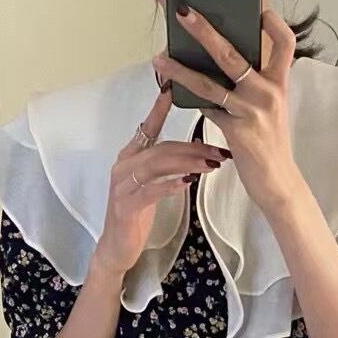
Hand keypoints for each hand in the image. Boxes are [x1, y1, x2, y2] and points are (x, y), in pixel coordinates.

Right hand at [91, 86, 229, 279]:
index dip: (160, 108)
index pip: (148, 127)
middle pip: (161, 148)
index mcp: (130, 157)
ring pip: (157, 165)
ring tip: (211, 164)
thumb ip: (166, 167)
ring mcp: (122, 185)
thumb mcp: (152, 186)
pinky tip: (187, 182)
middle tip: (219, 150)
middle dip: (193, 147)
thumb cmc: (137, 216)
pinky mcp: (125, 206)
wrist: (117, 248)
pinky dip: (169, 185)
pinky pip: (150, 191)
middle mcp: (123, 165)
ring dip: (186, 163)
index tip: (175, 89)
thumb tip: (195, 152)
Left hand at [154, 8, 302, 215]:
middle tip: (185, 16)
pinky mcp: (237, 133)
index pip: (285, 43)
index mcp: (280, 84)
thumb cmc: (271, 144)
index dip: (274, 23)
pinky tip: (176, 92)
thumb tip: (224, 60)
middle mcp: (268, 94)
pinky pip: (208, 110)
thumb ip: (256, 84)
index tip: (259, 13)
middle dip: (205, 32)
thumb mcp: (272, 109)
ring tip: (160, 61)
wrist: (278, 183)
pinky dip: (192, 100)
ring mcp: (252, 113)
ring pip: (210, 84)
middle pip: (233, 54)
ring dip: (181, 71)